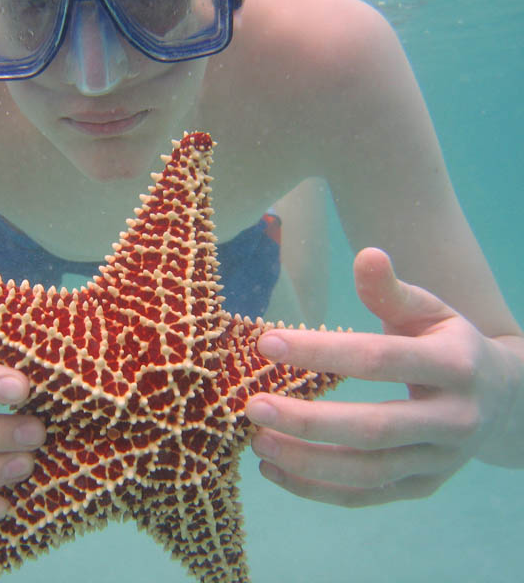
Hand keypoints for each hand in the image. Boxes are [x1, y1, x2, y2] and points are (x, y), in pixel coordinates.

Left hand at [246, 247, 517, 505]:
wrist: (505, 403)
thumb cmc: (449, 345)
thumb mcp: (431, 311)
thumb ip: (393, 291)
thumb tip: (366, 254)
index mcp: (455, 365)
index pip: (379, 360)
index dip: (321, 351)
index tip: (267, 343)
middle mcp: (453, 420)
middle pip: (375, 428)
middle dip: (308, 421)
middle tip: (252, 407)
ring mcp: (440, 461)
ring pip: (368, 472)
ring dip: (306, 462)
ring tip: (255, 442)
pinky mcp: (422, 488)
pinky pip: (366, 496)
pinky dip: (316, 490)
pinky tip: (274, 471)